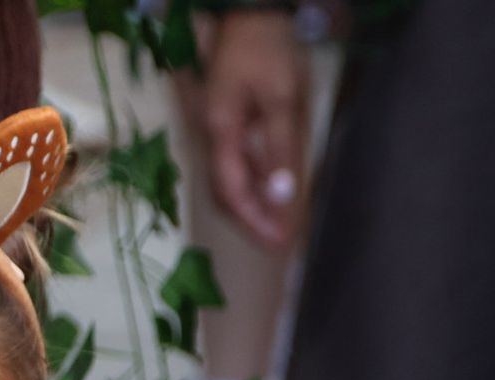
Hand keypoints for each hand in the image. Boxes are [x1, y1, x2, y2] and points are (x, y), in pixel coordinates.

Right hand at [203, 12, 308, 249]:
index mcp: (220, 133)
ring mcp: (217, 132)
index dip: (254, 221)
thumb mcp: (282, 99)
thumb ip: (280, 149)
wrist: (250, 15)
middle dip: (251, 221)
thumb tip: (282, 195)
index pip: (232, 191)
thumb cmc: (266, 51)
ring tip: (280, 225)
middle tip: (280, 242)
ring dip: (254, 206)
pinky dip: (256, 184)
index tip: (279, 242)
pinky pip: (238, 163)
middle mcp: (212, 138)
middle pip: (225, 193)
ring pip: (230, 181)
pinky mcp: (228, 124)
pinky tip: (274, 193)